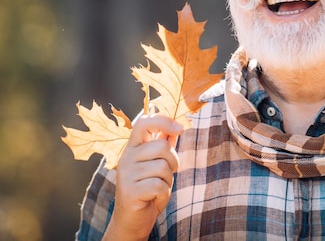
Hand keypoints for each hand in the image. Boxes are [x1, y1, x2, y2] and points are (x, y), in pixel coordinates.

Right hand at [103, 115, 182, 240]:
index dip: (163, 121)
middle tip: (166, 175)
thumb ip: (163, 146)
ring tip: (157, 188)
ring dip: (168, 181)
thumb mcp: (157, 166)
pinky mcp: (129, 191)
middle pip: (162, 146)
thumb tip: (175, 129)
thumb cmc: (148, 190)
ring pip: (163, 167)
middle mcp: (126, 158)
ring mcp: (126, 174)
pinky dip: (163, 194)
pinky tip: (154, 198)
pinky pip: (159, 185)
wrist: (132, 221)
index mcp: (132, 148)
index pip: (144, 122)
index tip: (180, 129)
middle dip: (173, 162)